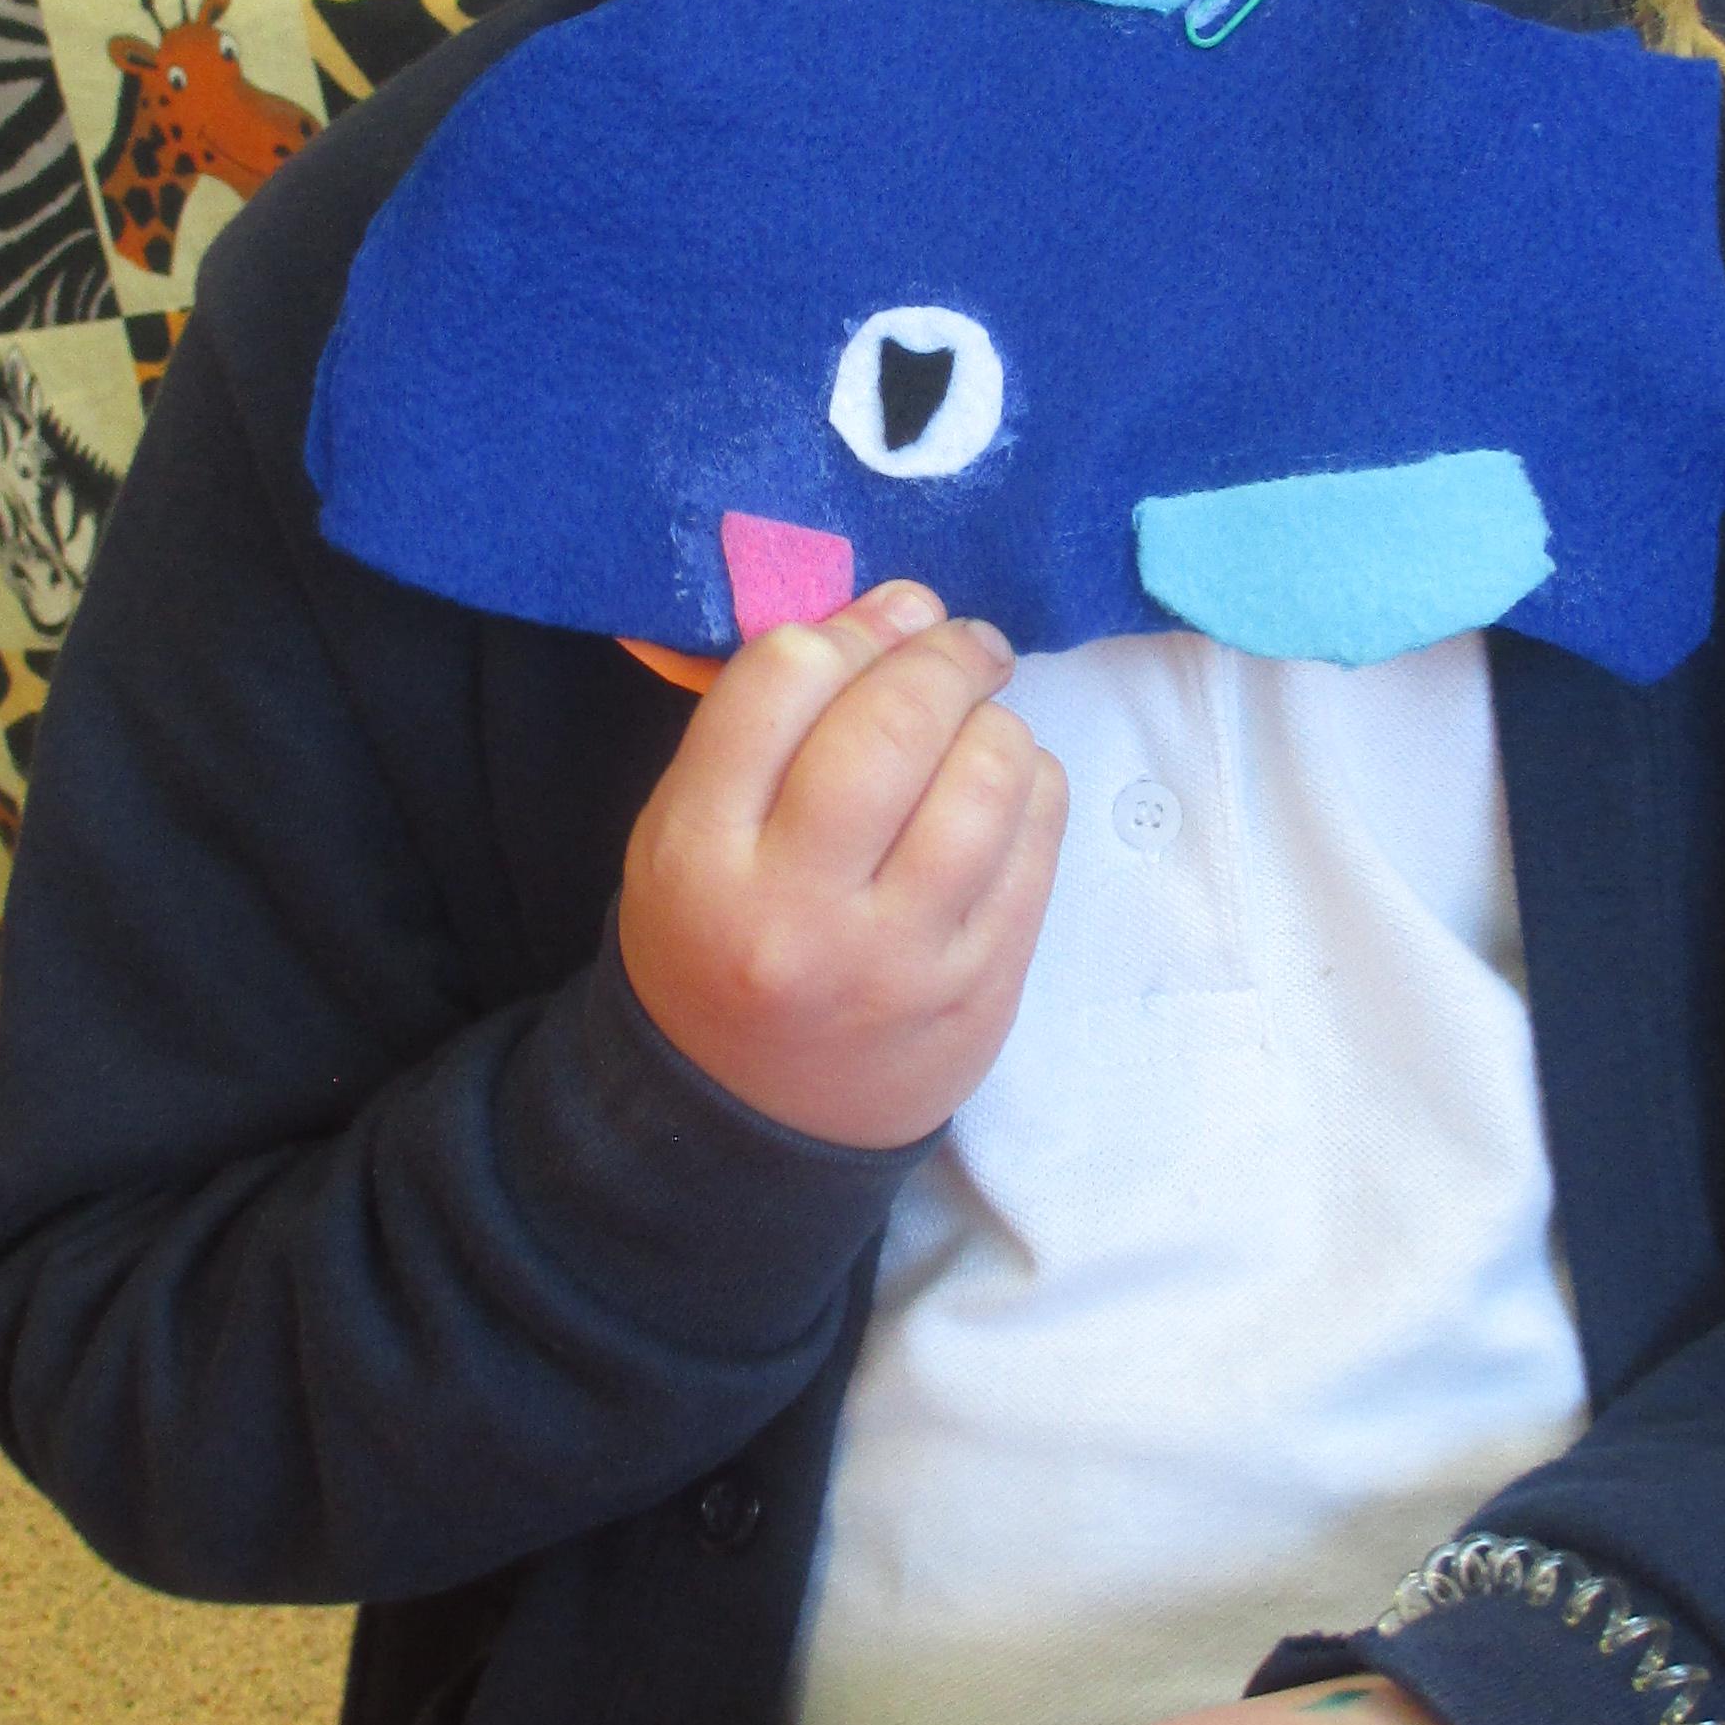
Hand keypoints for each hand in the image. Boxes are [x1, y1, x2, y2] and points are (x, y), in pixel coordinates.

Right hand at [618, 580, 1063, 1148]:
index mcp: (699, 855)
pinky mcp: (981, 990)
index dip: (846, 629)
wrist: (754, 1119)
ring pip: (987, 776)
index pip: (781, 680)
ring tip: (979, 725)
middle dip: (941, 654)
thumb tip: (899, 605)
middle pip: (894, 722)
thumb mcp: (686, 830)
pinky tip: (1003, 791)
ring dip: (994, 722)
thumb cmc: (720, 939)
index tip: (881, 623)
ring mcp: (900, 958)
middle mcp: (798, 909)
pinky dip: (1033, 786)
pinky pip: (1039, 840)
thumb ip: (762, 718)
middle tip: (959, 643)